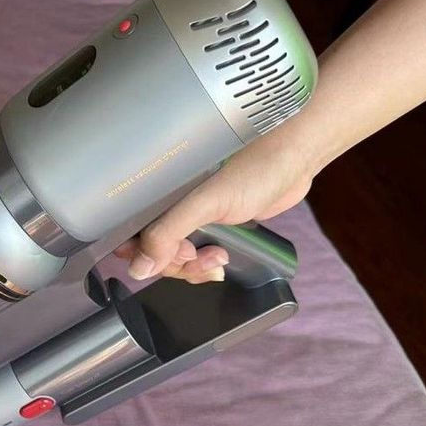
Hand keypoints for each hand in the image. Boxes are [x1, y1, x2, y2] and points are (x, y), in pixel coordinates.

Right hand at [115, 126, 318, 282]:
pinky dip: (205, 265)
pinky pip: (196, 256)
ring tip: (218, 259)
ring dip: (193, 268)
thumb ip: (167, 233)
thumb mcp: (205, 203)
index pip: (131, 233)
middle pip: (153, 252)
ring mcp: (192, 217)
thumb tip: (139, 267)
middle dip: (175, 264)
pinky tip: (222, 260)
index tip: (169, 255)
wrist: (294, 158)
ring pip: (176, 258)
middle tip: (196, 256)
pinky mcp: (212, 226)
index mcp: (159, 192)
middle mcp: (171, 205)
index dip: (144, 254)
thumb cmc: (254, 166)